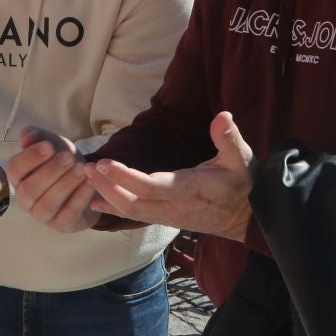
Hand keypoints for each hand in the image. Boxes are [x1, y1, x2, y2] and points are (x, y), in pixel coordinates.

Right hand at [9, 125, 99, 232]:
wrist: (83, 180)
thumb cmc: (61, 161)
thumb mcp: (50, 143)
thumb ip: (36, 136)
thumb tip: (26, 139)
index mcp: (19, 178)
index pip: (15, 170)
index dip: (30, 158)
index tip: (49, 146)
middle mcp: (26, 199)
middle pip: (30, 190)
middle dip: (50, 172)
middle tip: (69, 157)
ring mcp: (43, 215)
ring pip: (48, 204)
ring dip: (65, 185)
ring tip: (81, 169)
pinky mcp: (62, 224)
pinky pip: (68, 214)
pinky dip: (80, 198)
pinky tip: (90, 182)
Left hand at [84, 112, 254, 242]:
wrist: (249, 219)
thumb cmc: (243, 184)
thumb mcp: (241, 158)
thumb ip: (229, 138)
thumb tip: (223, 115)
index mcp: (189, 189)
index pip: (150, 187)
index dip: (125, 177)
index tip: (104, 163)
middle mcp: (174, 207)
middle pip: (133, 203)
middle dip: (107, 186)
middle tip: (86, 168)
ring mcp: (169, 216)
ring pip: (131, 211)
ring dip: (107, 195)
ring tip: (86, 177)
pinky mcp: (166, 219)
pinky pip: (136, 216)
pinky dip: (114, 208)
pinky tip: (95, 200)